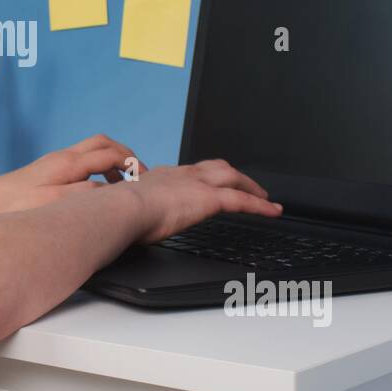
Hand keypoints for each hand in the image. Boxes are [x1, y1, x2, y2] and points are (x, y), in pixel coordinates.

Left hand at [0, 134, 146, 215]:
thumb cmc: (15, 204)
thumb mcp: (53, 203)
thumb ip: (84, 194)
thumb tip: (108, 189)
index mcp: (69, 163)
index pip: (111, 154)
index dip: (133, 165)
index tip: (145, 179)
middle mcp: (64, 157)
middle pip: (104, 143)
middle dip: (126, 156)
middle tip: (139, 174)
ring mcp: (57, 161)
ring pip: (94, 150)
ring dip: (112, 162)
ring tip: (122, 184)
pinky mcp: (50, 169)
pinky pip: (84, 160)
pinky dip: (99, 169)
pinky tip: (97, 188)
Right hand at [125, 159, 281, 242]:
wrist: (122, 209)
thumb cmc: (118, 213)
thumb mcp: (128, 208)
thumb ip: (135, 211)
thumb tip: (128, 222)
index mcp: (164, 176)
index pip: (192, 172)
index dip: (205, 176)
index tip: (209, 183)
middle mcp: (183, 175)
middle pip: (217, 167)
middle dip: (234, 175)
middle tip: (247, 185)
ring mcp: (197, 184)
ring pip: (234, 178)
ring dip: (252, 186)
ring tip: (265, 198)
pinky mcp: (209, 198)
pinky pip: (243, 200)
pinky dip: (261, 205)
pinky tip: (273, 211)